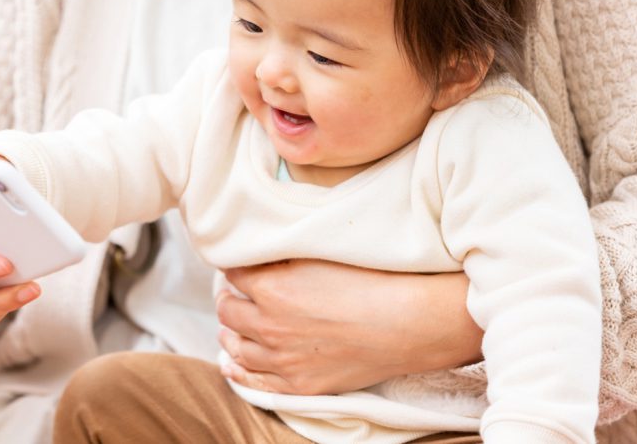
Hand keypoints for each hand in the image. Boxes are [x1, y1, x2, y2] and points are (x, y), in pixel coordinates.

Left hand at [215, 259, 482, 394]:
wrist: (407, 323)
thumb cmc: (370, 280)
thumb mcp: (319, 254)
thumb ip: (283, 258)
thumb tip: (260, 256)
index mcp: (270, 288)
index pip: (234, 274)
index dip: (236, 269)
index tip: (240, 267)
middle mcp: (269, 325)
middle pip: (229, 311)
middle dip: (229, 298)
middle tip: (233, 293)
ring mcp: (282, 358)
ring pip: (236, 346)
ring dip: (230, 333)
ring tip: (231, 326)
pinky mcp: (299, 383)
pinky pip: (255, 381)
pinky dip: (238, 370)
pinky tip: (232, 363)